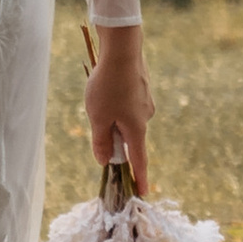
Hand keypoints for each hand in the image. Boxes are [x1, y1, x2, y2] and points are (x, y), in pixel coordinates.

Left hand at [85, 22, 151, 192]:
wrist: (122, 49)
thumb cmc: (108, 86)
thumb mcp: (98, 118)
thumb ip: (101, 141)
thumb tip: (104, 161)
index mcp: (136, 129)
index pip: (138, 161)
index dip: (139, 178)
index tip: (142, 192)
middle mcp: (146, 117)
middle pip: (129, 137)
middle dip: (115, 137)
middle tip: (97, 121)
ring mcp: (145, 101)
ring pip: (127, 118)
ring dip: (113, 117)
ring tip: (98, 98)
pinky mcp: (142, 87)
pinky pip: (128, 102)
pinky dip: (117, 102)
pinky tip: (108, 87)